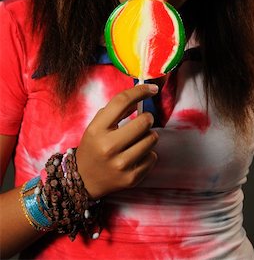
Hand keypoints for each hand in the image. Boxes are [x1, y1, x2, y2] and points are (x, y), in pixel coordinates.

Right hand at [76, 84, 158, 199]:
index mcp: (97, 130)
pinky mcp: (131, 178)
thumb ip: (116, 110)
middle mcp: (108, 147)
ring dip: (149, 136)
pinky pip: (153, 157)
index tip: (151, 89)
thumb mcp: (97, 125)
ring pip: (151, 139)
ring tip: (138, 139)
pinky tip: (137, 155)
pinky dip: (148, 153)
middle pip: (143, 122)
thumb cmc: (94, 146)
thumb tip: (140, 98)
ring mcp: (120, 164)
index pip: (122, 102)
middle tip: (144, 120)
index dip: (140, 91)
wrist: (84, 180)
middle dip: (147, 117)